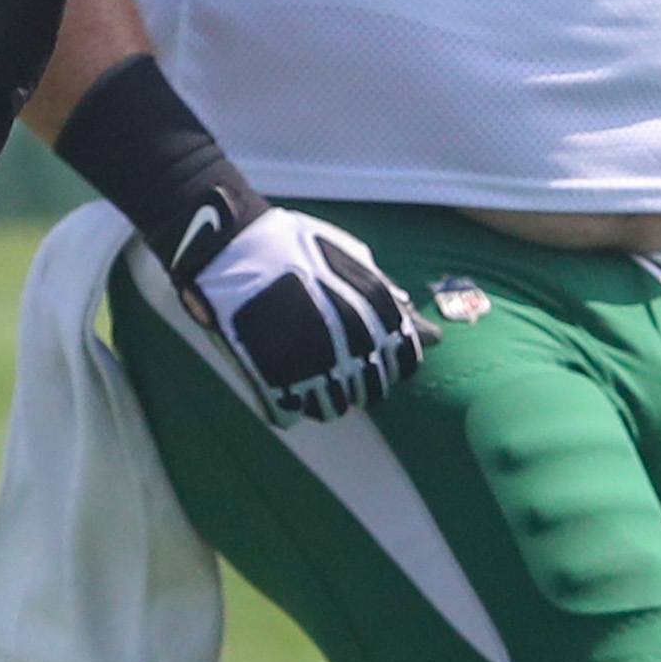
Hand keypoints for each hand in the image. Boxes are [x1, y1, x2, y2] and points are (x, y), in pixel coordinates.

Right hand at [175, 206, 430, 421]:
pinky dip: (286, 404)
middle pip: (371, 391)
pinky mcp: (271, 384)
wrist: (228, 245)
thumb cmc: (291, 246)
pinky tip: (280, 381)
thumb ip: (390, 300)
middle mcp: (350, 347)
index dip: (391, 360)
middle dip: (359, 379)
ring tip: (304, 368)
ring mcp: (311, 369)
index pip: (404, 363)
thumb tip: (431, 336)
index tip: (372, 351)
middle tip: (333, 357)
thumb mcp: (352, 259)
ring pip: (332, 408)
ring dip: (323, 394)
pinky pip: (289, 416)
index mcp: (374, 316)